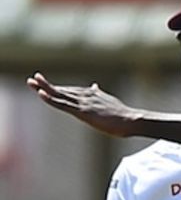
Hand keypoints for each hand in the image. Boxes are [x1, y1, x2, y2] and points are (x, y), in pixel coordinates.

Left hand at [26, 73, 140, 137]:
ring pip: (60, 94)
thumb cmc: (125, 116)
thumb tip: (95, 85)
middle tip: (33, 79)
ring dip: (45, 88)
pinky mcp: (82, 111)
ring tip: (31, 82)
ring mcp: (83, 103)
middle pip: (63, 90)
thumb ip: (100, 95)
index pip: (72, 91)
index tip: (46, 85)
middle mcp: (85, 96)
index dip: (59, 88)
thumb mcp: (111, 103)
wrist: (131, 120)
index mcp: (92, 94)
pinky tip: (40, 93)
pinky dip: (50, 99)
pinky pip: (62, 104)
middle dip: (47, 85)